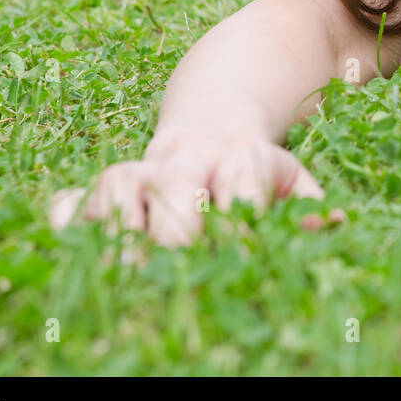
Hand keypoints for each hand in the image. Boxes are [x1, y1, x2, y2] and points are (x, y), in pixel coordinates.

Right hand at [49, 131, 344, 246]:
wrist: (209, 124)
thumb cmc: (254, 171)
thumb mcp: (290, 178)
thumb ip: (309, 203)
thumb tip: (334, 223)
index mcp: (238, 157)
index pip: (240, 187)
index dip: (242, 220)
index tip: (244, 256)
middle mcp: (184, 161)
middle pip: (176, 193)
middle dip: (179, 234)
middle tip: (178, 275)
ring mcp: (140, 171)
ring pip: (119, 190)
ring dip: (119, 232)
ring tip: (122, 276)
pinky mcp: (101, 185)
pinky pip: (75, 200)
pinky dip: (67, 221)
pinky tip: (67, 244)